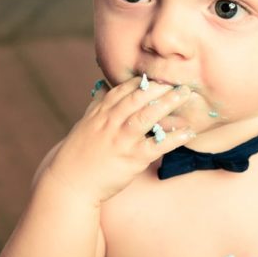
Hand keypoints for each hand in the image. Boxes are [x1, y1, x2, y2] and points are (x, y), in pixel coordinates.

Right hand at [45, 76, 194, 203]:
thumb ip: (97, 104)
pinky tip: (188, 132)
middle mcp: (110, 122)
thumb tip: (102, 85)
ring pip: (146, 116)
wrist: (69, 181)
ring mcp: (121, 140)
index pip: (123, 89)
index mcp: (101, 112)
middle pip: (137, 98)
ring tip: (185, 95)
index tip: (158, 75)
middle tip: (178, 81)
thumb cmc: (80, 152)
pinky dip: (173, 137)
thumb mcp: (86, 123)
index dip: (142, 81)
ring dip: (167, 104)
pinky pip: (156, 145)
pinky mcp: (131, 158)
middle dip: (158, 87)